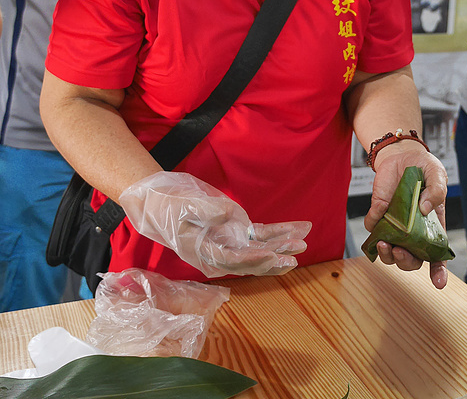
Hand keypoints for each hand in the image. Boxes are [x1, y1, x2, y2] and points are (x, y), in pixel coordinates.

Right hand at [120, 171, 310, 277]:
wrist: (162, 204)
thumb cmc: (170, 208)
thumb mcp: (184, 208)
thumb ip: (207, 211)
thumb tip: (230, 213)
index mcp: (206, 254)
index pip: (234, 261)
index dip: (253, 259)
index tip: (271, 254)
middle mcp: (222, 253)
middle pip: (253, 261)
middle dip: (275, 259)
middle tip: (295, 255)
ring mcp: (232, 242)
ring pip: (262, 247)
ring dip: (283, 245)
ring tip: (304, 241)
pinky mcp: (237, 231)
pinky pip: (262, 234)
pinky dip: (280, 231)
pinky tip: (298, 229)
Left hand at [364, 141, 448, 288]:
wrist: (401, 155)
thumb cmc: (424, 168)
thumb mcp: (437, 174)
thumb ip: (436, 191)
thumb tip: (424, 209)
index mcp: (433, 227)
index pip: (437, 256)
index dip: (438, 272)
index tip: (439, 283)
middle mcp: (413, 231)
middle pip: (410, 260)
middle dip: (404, 262)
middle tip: (399, 251)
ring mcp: (395, 225)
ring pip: (388, 251)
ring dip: (385, 254)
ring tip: (383, 243)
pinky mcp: (378, 213)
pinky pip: (373, 227)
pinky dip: (373, 226)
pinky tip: (377, 217)